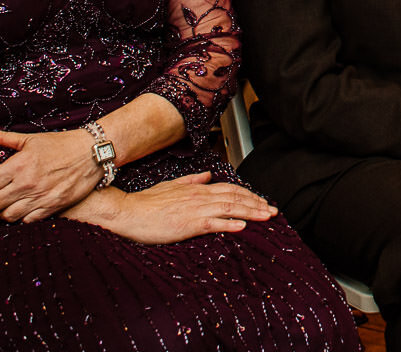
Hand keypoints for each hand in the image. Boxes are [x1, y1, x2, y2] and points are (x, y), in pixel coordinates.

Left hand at [0, 125, 103, 221]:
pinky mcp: (52, 207)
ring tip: (6, 204)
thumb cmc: (60, 144)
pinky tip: (23, 208)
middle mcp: (26, 184)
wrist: (92, 153)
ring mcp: (39, 197)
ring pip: (7, 216)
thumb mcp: (30, 138)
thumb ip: (2, 138)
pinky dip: (21, 217)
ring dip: (2, 211)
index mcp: (17, 166)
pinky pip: (27, 221)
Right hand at [64, 172, 276, 243]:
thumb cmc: (146, 202)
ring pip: (230, 208)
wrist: (127, 211)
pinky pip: (213, 223)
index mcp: (197, 189)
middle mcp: (200, 197)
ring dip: (251, 212)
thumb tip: (208, 175)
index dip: (248, 195)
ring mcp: (195, 209)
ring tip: (267, 217)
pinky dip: (230, 224)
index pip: (230, 189)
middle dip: (256, 203)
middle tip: (273, 210)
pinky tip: (243, 227)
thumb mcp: (171, 186)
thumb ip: (192, 180)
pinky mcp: (188, 224)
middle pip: (235, 198)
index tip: (262, 201)